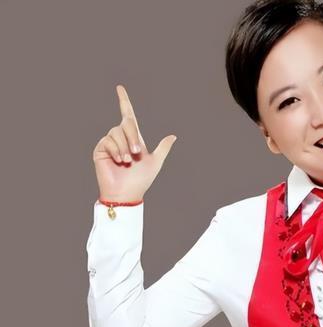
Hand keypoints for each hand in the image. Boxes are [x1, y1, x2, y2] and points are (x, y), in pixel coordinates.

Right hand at [92, 84, 176, 201]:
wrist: (127, 192)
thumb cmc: (141, 179)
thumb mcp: (156, 162)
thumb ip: (163, 148)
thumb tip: (173, 136)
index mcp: (134, 138)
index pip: (128, 116)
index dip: (124, 101)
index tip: (119, 88)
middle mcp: (121, 138)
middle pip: (127, 123)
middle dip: (133, 136)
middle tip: (137, 153)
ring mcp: (110, 143)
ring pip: (117, 132)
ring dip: (124, 146)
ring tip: (127, 161)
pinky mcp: (100, 149)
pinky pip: (108, 140)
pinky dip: (115, 150)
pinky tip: (118, 160)